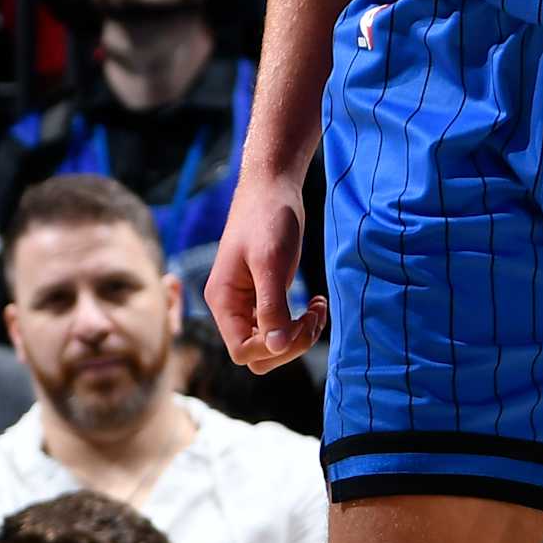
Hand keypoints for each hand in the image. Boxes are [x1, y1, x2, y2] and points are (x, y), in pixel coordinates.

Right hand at [205, 174, 327, 373]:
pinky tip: (316, 304)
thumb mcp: (270, 262)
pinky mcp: (265, 296)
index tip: (297, 322)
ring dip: (299, 336)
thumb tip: (276, 347)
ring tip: (318, 310)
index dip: (272, 347)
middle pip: (258, 354)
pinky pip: (280, 327)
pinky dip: (300, 324)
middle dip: (290, 344)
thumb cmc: (267, 218)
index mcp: (223, 299)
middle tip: (312, 317)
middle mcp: (232, 306)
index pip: (242, 351)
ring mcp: (248, 302)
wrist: (272, 188)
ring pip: (272, 344)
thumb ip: (271, 306)